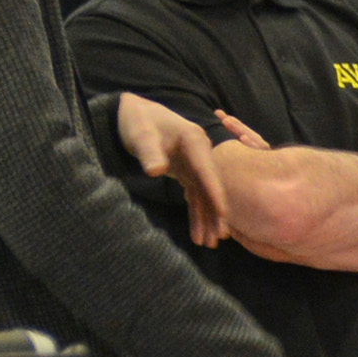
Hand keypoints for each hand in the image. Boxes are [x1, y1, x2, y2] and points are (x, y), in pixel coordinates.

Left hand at [114, 91, 230, 245]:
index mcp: (193, 140)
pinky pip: (195, 196)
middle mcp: (200, 153)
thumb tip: (155, 171)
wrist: (134, 113)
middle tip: (219, 237)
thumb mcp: (140, 134)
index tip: (223, 213)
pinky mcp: (186, 172)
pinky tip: (197, 233)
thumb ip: (149, 152)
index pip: (207, 170)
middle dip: (215, 213)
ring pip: (204, 195)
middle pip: (211, 186)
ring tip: (209, 243)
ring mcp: (194, 164)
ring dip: (207, 218)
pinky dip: (196, 214)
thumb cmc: (138, 121)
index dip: (216, 192)